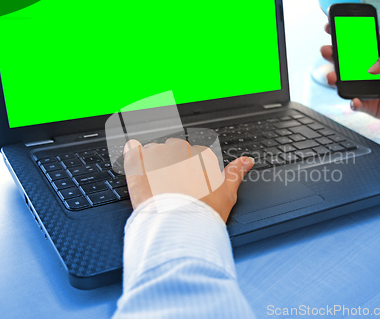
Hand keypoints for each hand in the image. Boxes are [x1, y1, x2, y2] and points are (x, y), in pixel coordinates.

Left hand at [123, 139, 253, 221]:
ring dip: (154, 159)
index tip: (189, 182)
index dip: (191, 168)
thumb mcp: (227, 195)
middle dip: (173, 161)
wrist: (178, 230)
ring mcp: (158, 159)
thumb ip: (235, 173)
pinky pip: (133, 151)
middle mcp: (180, 154)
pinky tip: (135, 156)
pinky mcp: (138, 168)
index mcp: (201, 158)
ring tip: (155, 182)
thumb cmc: (202, 216)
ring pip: (155, 149)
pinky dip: (133, 153)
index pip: (195, 153)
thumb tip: (247, 161)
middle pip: (174, 148)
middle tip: (173, 185)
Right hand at [321, 24, 379, 127]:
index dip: (347, 41)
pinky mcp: (370, 106)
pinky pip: (355, 104)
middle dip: (334, 57)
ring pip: (346, 83)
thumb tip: (371, 66)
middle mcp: (372, 74)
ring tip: (332, 76)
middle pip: (347, 64)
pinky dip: (352, 102)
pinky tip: (354, 99)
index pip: (360, 48)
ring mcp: (369, 90)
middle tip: (326, 51)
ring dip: (336, 79)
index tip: (335, 33)